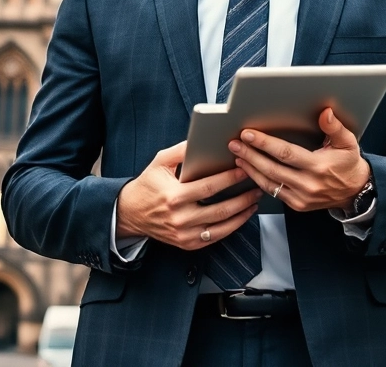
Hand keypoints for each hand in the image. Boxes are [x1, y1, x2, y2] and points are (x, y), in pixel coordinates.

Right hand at [115, 141, 262, 249]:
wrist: (129, 213)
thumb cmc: (147, 186)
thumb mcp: (159, 162)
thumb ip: (181, 151)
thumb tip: (202, 140)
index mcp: (174, 196)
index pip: (210, 187)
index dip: (230, 178)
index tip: (243, 169)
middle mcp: (180, 218)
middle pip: (221, 209)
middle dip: (243, 197)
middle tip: (256, 185)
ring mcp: (184, 234)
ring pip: (222, 226)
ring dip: (242, 213)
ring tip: (254, 200)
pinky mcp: (187, 244)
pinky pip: (215, 237)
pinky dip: (231, 227)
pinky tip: (241, 216)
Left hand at [230, 108, 371, 211]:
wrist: (355, 192)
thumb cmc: (349, 164)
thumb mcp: (348, 143)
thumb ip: (335, 127)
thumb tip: (325, 112)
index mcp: (319, 166)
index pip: (285, 153)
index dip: (265, 143)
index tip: (248, 134)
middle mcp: (308, 184)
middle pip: (271, 168)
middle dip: (250, 154)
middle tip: (235, 143)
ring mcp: (301, 197)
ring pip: (269, 182)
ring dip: (250, 168)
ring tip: (238, 155)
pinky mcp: (297, 205)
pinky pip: (273, 192)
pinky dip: (259, 181)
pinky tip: (250, 170)